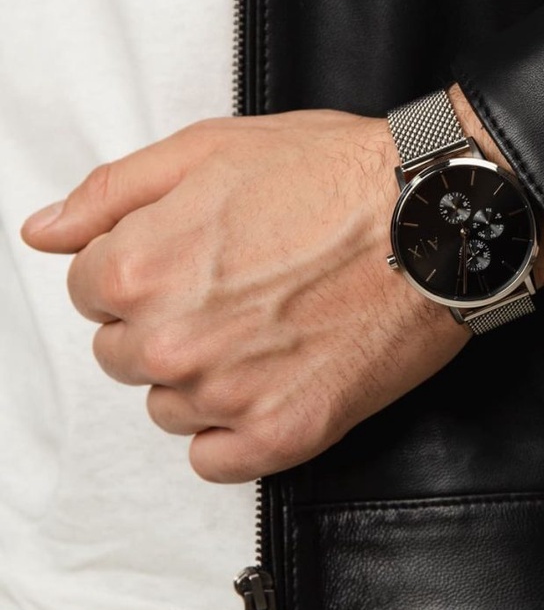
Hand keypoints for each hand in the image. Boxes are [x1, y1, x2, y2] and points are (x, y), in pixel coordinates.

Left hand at [21, 110, 470, 482]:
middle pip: (124, 354)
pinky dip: (233, 432)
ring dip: (201, 377)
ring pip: (169, 407)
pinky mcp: (285, 434)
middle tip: (236, 291)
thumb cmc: (334, 178)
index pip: (89, 294)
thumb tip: (44, 232)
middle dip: (165, 322)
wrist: (432, 222)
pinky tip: (269, 386)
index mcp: (137, 270)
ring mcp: (229, 396)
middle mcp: (171, 342)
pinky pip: (215, 460)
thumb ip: (110, 193)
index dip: (141, 269)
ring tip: (265, 331)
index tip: (192, 260)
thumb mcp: (210, 149)